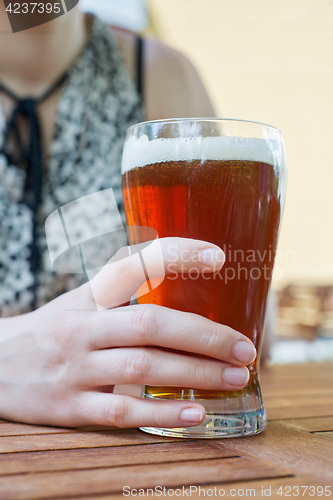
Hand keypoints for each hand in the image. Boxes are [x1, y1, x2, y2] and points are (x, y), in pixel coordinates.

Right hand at [0, 238, 255, 428]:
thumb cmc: (53, 329)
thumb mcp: (81, 301)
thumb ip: (124, 295)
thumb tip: (185, 290)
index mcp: (88, 296)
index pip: (133, 265)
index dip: (175, 256)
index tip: (218, 257)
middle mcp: (82, 327)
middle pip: (150, 324)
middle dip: (203, 335)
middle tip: (244, 348)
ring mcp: (75, 368)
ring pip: (143, 368)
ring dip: (194, 373)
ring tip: (234, 377)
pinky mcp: (70, 407)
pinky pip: (121, 411)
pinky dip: (161, 413)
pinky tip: (196, 413)